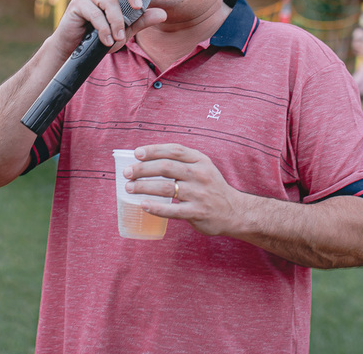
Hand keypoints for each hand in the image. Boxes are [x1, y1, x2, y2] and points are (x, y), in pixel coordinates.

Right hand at [54, 0, 166, 51]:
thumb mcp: (125, 29)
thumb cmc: (100, 36)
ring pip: (109, 1)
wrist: (75, 48)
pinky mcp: (78, 4)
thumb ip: (142, 21)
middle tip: (138, 8)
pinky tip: (107, 41)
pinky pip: (95, 14)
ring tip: (120, 39)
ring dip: (118, 22)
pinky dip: (104, 29)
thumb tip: (164, 14)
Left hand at [122, 143, 242, 236]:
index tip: (137, 153)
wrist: (235, 211)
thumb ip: (182, 162)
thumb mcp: (203, 167)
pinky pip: (172, 210)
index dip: (153, 150)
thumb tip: (149, 159)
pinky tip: (143, 205)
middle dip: (143, 169)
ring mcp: (199, 194)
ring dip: (144, 187)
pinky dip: (155, 207)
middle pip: (166, 168)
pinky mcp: (197, 212)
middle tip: (127, 173)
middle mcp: (200, 174)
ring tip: (129, 188)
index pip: (174, 151)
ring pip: (166, 188)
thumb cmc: (211, 187)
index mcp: (200, 160)